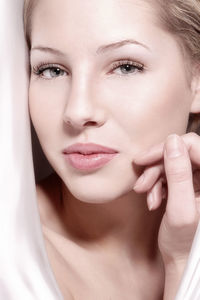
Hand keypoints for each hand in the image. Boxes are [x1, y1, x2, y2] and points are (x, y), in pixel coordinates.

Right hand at [133, 133, 199, 264]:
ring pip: (170, 163)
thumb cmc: (184, 241)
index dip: (165, 149)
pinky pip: (167, 174)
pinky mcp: (186, 184)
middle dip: (156, 167)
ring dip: (153, 178)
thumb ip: (178, 174)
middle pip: (178, 153)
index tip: (144, 159)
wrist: (180, 258)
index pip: (192, 145)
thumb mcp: (180, 208)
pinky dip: (156, 185)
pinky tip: (153, 199)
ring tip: (147, 196)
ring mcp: (197, 180)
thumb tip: (172, 141)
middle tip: (142, 183)